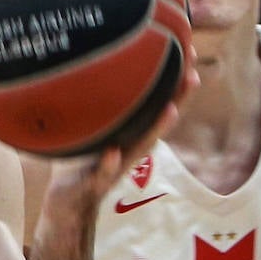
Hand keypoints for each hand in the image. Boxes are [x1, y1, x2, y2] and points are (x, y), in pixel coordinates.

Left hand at [46, 41, 200, 203]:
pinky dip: (108, 164)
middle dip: (178, 100)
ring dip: (156, 130)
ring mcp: (114, 168)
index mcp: (129, 136)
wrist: (66, 207)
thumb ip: (97, 108)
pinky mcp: (93, 185)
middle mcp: (128, 150)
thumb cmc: (79, 165)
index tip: (191, 52)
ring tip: (170, 110)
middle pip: (158, 124)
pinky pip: (101, 173)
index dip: (175, 83)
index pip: (157, 106)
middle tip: (194, 75)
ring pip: (139, 148)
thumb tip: (94, 64)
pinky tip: (112, 152)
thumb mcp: (89, 131)